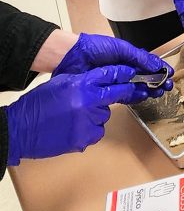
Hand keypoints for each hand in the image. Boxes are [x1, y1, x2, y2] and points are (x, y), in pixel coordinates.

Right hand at [6, 66, 151, 164]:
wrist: (21, 129)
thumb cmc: (38, 106)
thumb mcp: (61, 84)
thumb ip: (82, 81)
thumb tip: (102, 80)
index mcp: (80, 85)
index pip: (109, 75)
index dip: (123, 73)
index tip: (132, 72)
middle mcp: (88, 101)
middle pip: (116, 94)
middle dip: (125, 91)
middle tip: (134, 91)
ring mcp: (88, 121)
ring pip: (104, 115)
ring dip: (96, 115)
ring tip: (74, 117)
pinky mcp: (86, 138)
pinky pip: (97, 131)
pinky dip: (90, 130)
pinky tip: (74, 128)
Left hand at [53, 33, 172, 94]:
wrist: (70, 58)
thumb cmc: (93, 48)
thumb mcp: (120, 49)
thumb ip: (139, 57)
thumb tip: (156, 65)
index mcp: (128, 56)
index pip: (148, 64)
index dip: (160, 69)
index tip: (169, 74)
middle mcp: (124, 69)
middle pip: (145, 77)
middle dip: (157, 82)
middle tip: (167, 87)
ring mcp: (116, 80)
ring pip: (137, 87)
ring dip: (148, 90)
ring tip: (158, 92)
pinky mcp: (108, 92)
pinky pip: (125, 95)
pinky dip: (135, 96)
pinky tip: (143, 96)